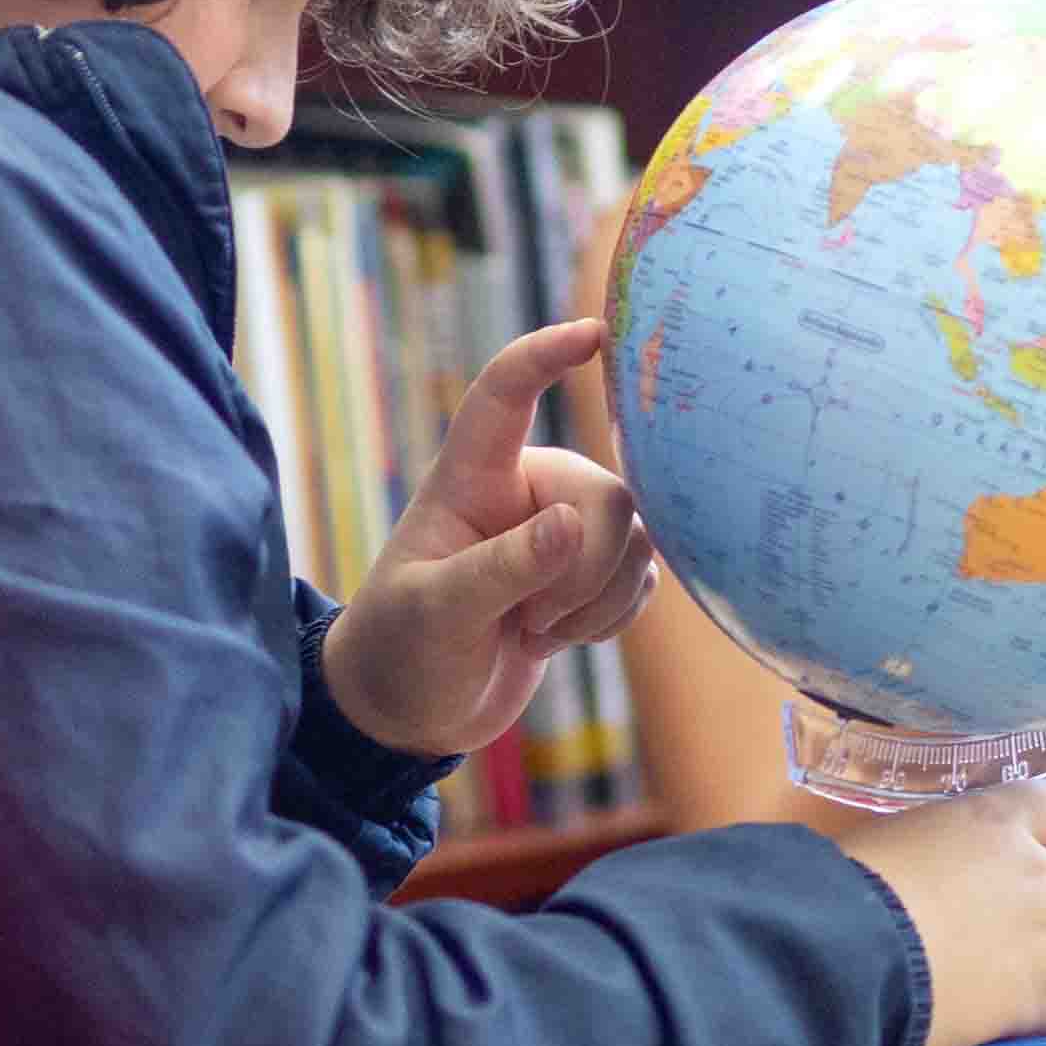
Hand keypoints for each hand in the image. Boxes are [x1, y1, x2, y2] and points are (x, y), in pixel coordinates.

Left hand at [318, 318, 655, 760]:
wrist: (414, 712)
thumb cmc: (402, 648)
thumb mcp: (438, 611)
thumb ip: (503, 567)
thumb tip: (572, 526)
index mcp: (470, 478)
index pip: (505, 395)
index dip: (546, 355)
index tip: (595, 333)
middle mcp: (525, 491)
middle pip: (605, 494)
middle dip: (585, 568)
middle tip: (530, 621)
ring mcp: (563, 533)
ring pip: (634, 537)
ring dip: (597, 600)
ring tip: (534, 633)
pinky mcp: (590, 577)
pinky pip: (642, 575)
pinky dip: (614, 616)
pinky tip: (564, 640)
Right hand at [830, 779, 1045, 1045]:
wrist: (847, 957)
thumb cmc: (850, 887)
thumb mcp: (895, 838)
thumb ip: (937, 845)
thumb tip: (927, 866)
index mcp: (1000, 819)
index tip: (1028, 850)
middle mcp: (1041, 872)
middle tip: (1016, 918)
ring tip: (1034, 965)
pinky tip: (1040, 1005)